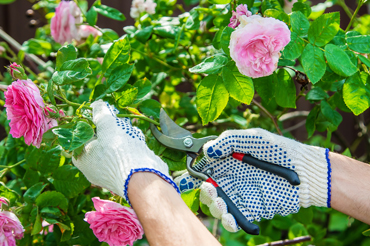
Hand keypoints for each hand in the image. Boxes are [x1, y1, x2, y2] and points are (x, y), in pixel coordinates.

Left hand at [72, 100, 178, 203]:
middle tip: (118, 121)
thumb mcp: (107, 124)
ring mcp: (109, 173)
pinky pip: (123, 156)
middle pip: (98, 140)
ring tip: (130, 131)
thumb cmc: (118, 151)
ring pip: (113, 147)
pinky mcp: (123, 175)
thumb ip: (100, 112)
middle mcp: (92, 168)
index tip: (103, 115)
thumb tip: (96, 104)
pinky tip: (137, 141)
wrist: (142, 177)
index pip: (82, 134)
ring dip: (122, 136)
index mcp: (80, 158)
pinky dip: (130, 147)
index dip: (92, 121)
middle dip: (110, 128)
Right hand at [175, 128, 330, 231]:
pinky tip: (231, 219)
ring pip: (217, 205)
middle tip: (210, 190)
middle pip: (207, 189)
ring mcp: (239, 194)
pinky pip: (234, 219)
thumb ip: (229, 141)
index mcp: (228, 160)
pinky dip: (229, 222)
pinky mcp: (250, 209)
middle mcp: (230, 178)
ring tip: (221, 204)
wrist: (305, 172)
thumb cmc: (280, 150)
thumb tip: (207, 151)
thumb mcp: (254, 138)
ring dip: (214, 207)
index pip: (204, 168)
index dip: (192, 174)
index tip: (184, 179)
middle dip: (204, 192)